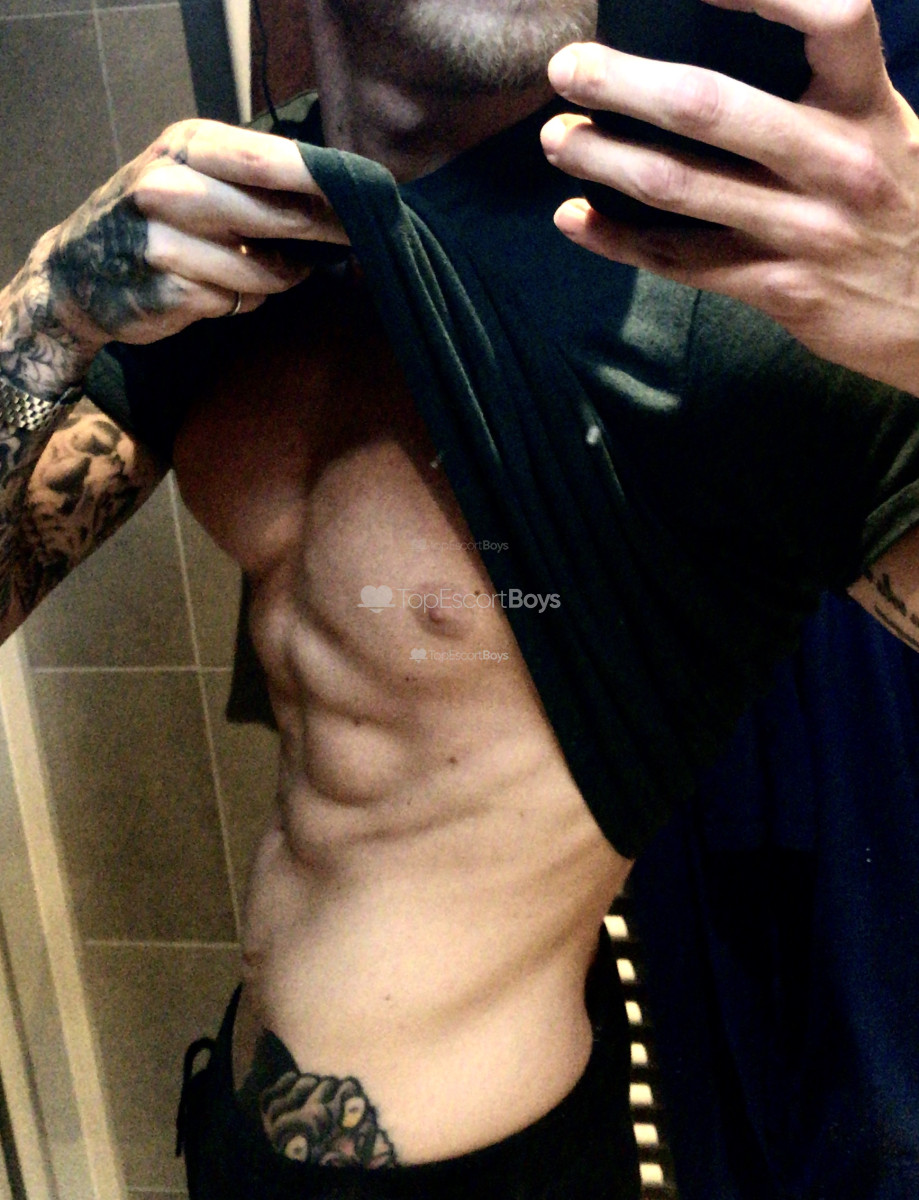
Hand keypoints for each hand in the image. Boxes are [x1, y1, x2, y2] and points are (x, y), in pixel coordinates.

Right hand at [0, 119, 346, 396]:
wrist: (77, 273)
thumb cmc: (153, 221)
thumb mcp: (191, 175)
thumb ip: (251, 179)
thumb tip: (337, 196)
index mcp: (188, 144)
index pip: (274, 160)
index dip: (326, 182)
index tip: (370, 196)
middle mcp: (173, 184)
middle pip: (281, 213)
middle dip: (327, 231)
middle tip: (358, 239)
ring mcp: (168, 240)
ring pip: (268, 268)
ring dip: (282, 276)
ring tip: (271, 271)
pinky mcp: (172, 289)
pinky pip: (241, 299)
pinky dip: (246, 299)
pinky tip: (224, 290)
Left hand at [541, 0, 918, 394]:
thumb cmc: (902, 207)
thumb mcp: (884, 130)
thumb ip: (822, 95)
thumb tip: (718, 54)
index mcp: (869, 105)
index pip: (831, 17)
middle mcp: (839, 162)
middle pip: (712, 107)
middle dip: (624, 83)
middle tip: (567, 69)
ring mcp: (806, 231)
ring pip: (680, 188)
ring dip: (604, 161)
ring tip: (557, 141)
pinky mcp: (781, 290)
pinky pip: (682, 260)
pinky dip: (620, 241)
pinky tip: (576, 222)